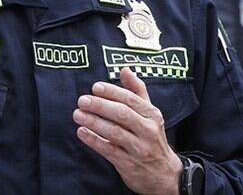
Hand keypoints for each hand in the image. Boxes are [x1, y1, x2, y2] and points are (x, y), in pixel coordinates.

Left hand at [73, 67, 182, 194]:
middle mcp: (147, 130)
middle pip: (122, 114)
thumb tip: (125, 69)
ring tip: (78, 114)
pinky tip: (82, 133)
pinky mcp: (129, 164)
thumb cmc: (152, 137)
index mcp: (152, 114)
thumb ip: (136, 91)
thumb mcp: (150, 113)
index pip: (131, 99)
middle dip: (100, 105)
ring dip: (94, 122)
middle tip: (82, 100)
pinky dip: (94, 141)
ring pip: (115, 132)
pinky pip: (109, 151)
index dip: (112, 92)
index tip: (95, 87)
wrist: (164, 174)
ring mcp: (138, 148)